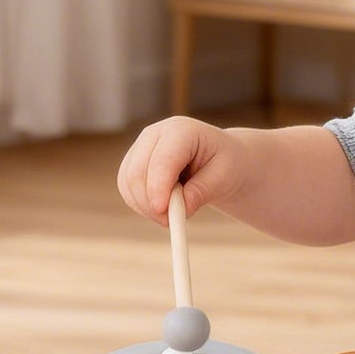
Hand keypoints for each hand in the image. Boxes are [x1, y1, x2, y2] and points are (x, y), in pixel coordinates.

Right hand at [117, 116, 249, 224]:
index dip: (158, 187)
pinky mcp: (134, 163)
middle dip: (150, 202)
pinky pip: (127, 189)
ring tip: (174, 214)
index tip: (163, 212)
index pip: (162, 160)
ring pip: (128, 182)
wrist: (222, 159)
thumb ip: (201, 191)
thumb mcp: (224, 177)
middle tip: (170, 223)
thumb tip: (180, 209)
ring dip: (146, 207)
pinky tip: (163, 209)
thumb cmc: (227, 164)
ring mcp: (141, 147)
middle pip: (137, 172)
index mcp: (181, 130)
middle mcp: (155, 134)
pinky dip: (141, 205)